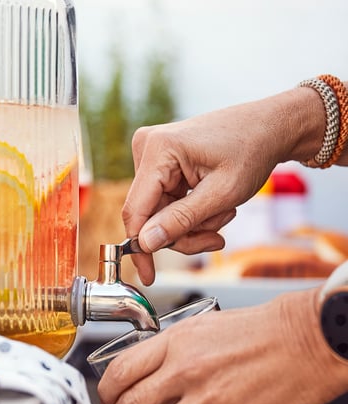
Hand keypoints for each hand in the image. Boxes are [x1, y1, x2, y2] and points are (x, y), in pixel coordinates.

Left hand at [97, 288, 347, 403]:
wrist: (299, 340)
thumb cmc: (254, 330)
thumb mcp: (199, 328)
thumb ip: (168, 351)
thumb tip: (147, 372)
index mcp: (174, 342)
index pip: (120, 371)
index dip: (106, 390)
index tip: (108, 397)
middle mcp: (184, 371)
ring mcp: (206, 402)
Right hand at [122, 89, 322, 284]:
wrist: (267, 127)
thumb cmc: (250, 151)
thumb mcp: (222, 193)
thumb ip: (181, 220)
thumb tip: (146, 242)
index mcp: (158, 149)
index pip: (137, 209)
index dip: (142, 247)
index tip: (148, 276)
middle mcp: (147, 146)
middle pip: (150, 214)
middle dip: (183, 232)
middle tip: (216, 238)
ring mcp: (152, 152)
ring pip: (159, 211)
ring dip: (191, 223)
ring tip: (223, 214)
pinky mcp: (160, 159)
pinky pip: (165, 200)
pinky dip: (189, 211)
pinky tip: (214, 206)